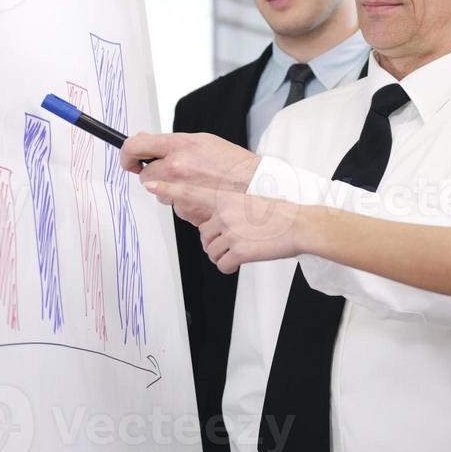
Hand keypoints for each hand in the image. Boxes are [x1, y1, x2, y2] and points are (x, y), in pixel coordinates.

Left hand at [121, 131, 261, 193]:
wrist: (254, 184)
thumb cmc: (232, 163)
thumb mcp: (202, 141)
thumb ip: (173, 143)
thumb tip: (146, 143)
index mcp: (179, 145)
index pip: (135, 146)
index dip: (126, 154)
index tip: (128, 160)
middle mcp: (178, 166)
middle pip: (145, 177)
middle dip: (154, 177)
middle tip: (172, 174)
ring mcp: (181, 189)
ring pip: (161, 194)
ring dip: (172, 191)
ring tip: (196, 184)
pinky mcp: (187, 209)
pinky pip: (176, 207)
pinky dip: (185, 204)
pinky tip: (202, 196)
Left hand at [143, 180, 306, 273]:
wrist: (299, 225)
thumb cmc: (279, 214)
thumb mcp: (249, 202)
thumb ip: (228, 209)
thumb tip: (215, 224)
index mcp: (226, 199)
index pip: (191, 192)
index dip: (169, 189)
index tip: (151, 185)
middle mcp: (225, 214)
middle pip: (204, 235)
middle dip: (216, 241)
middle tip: (237, 240)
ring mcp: (231, 233)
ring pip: (212, 251)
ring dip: (224, 254)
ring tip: (244, 247)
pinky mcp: (238, 251)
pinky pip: (222, 265)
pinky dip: (229, 266)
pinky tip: (242, 260)